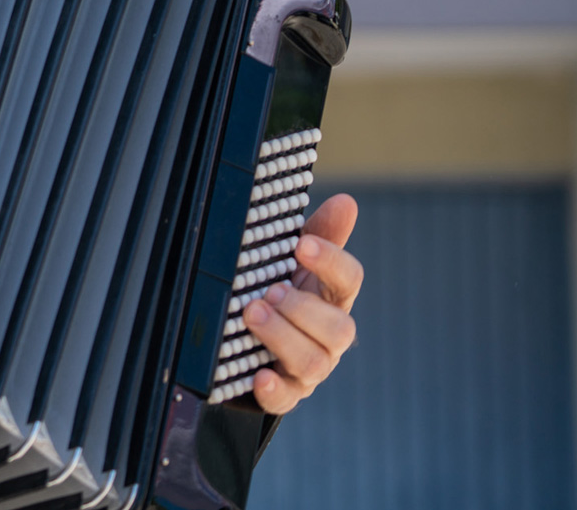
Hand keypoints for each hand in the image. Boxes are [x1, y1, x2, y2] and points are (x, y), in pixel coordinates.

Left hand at [242, 193, 362, 414]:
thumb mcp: (292, 264)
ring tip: (252, 314)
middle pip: (338, 328)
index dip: (330, 261)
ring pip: (313, 362)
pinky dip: (272, 388)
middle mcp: (328, 336)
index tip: (301, 245)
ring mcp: (309, 368)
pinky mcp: (284, 393)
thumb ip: (318, 234)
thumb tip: (346, 201)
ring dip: (283, 337)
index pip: (348, 280)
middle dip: (303, 308)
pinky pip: (284, 399)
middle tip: (270, 290)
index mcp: (332, 298)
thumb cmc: (280, 293)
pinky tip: (258, 374)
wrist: (253, 344)